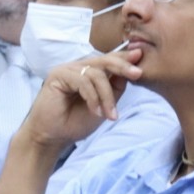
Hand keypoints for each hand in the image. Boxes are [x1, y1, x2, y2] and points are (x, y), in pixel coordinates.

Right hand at [20, 49, 143, 148]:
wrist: (53, 137)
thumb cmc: (75, 122)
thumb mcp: (104, 105)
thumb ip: (114, 88)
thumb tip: (131, 71)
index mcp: (89, 72)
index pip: (109, 61)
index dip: (124, 59)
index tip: (140, 56)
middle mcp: (78, 67)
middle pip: (105, 60)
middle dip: (123, 67)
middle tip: (138, 73)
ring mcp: (67, 69)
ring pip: (96, 74)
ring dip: (106, 96)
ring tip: (110, 115)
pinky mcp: (58, 75)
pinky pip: (83, 81)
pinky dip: (93, 97)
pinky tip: (95, 112)